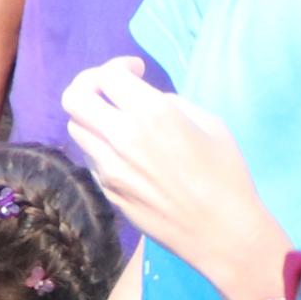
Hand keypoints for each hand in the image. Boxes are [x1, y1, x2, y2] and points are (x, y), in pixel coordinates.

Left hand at [62, 56, 280, 299]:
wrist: (221, 233)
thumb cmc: (226, 176)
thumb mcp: (209, 124)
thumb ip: (171, 103)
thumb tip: (145, 100)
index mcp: (151, 114)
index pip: (108, 75)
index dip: (119, 65)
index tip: (136, 70)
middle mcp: (121, 136)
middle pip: (74, 98)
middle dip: (88, 83)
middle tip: (109, 87)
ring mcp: (108, 167)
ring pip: (75, 127)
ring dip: (91, 116)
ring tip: (115, 120)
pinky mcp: (107, 191)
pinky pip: (90, 156)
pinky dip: (99, 144)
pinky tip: (123, 150)